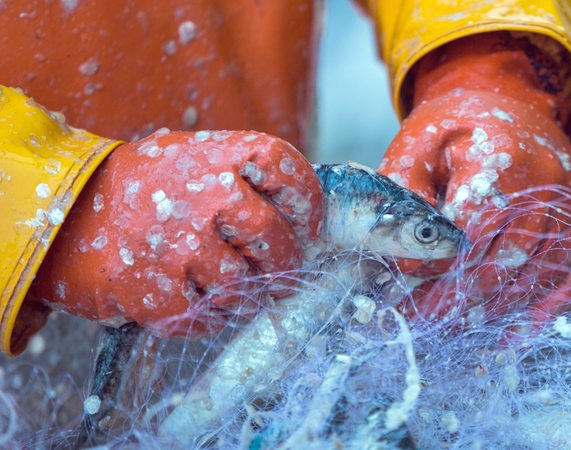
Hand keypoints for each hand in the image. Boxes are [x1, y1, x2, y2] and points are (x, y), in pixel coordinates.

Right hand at [26, 130, 323, 336]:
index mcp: (214, 155)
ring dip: (245, 296)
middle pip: (271, 235)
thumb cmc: (144, 191)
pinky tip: (198, 305)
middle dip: (284, 263)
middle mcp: (199, 193)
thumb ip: (243, 180)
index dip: (306, 200)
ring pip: (242, 284)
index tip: (310, 225)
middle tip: (282, 276)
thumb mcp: (191, 161)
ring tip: (232, 292)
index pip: (282, 166)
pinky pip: (206, 316)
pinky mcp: (153, 289)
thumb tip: (303, 221)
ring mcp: (176, 242)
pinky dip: (210, 318)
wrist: (65, 217)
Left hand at [379, 33, 570, 333]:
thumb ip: (407, 195)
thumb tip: (407, 259)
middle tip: (426, 320)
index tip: (408, 294)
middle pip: (507, 258)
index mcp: (502, 156)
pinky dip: (546, 311)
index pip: (473, 230)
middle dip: (462, 297)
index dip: (441, 269)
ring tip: (457, 327)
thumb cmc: (455, 129)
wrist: (507, 100)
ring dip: (497, 309)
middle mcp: (548, 179)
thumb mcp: (418, 146)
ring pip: (539, 274)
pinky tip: (515, 337)